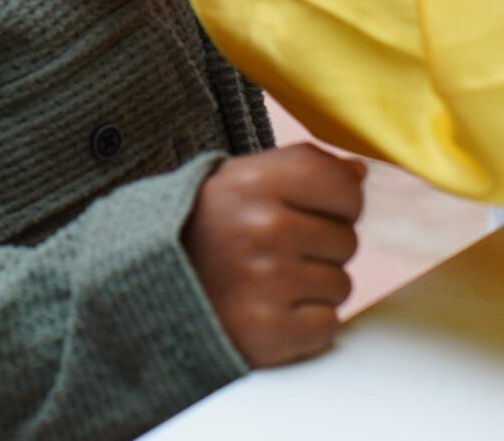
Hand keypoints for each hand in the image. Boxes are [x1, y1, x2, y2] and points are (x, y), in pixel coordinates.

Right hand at [184, 145, 367, 368]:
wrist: (145, 292)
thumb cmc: (202, 232)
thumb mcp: (238, 182)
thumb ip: (298, 169)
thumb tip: (358, 173)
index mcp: (253, 183)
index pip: (343, 186)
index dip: (338, 202)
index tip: (311, 210)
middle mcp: (262, 229)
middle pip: (347, 240)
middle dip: (319, 249)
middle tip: (275, 252)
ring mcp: (266, 283)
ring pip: (341, 285)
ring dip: (312, 288)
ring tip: (268, 282)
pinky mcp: (270, 333)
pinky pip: (328, 326)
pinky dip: (304, 325)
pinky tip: (268, 311)